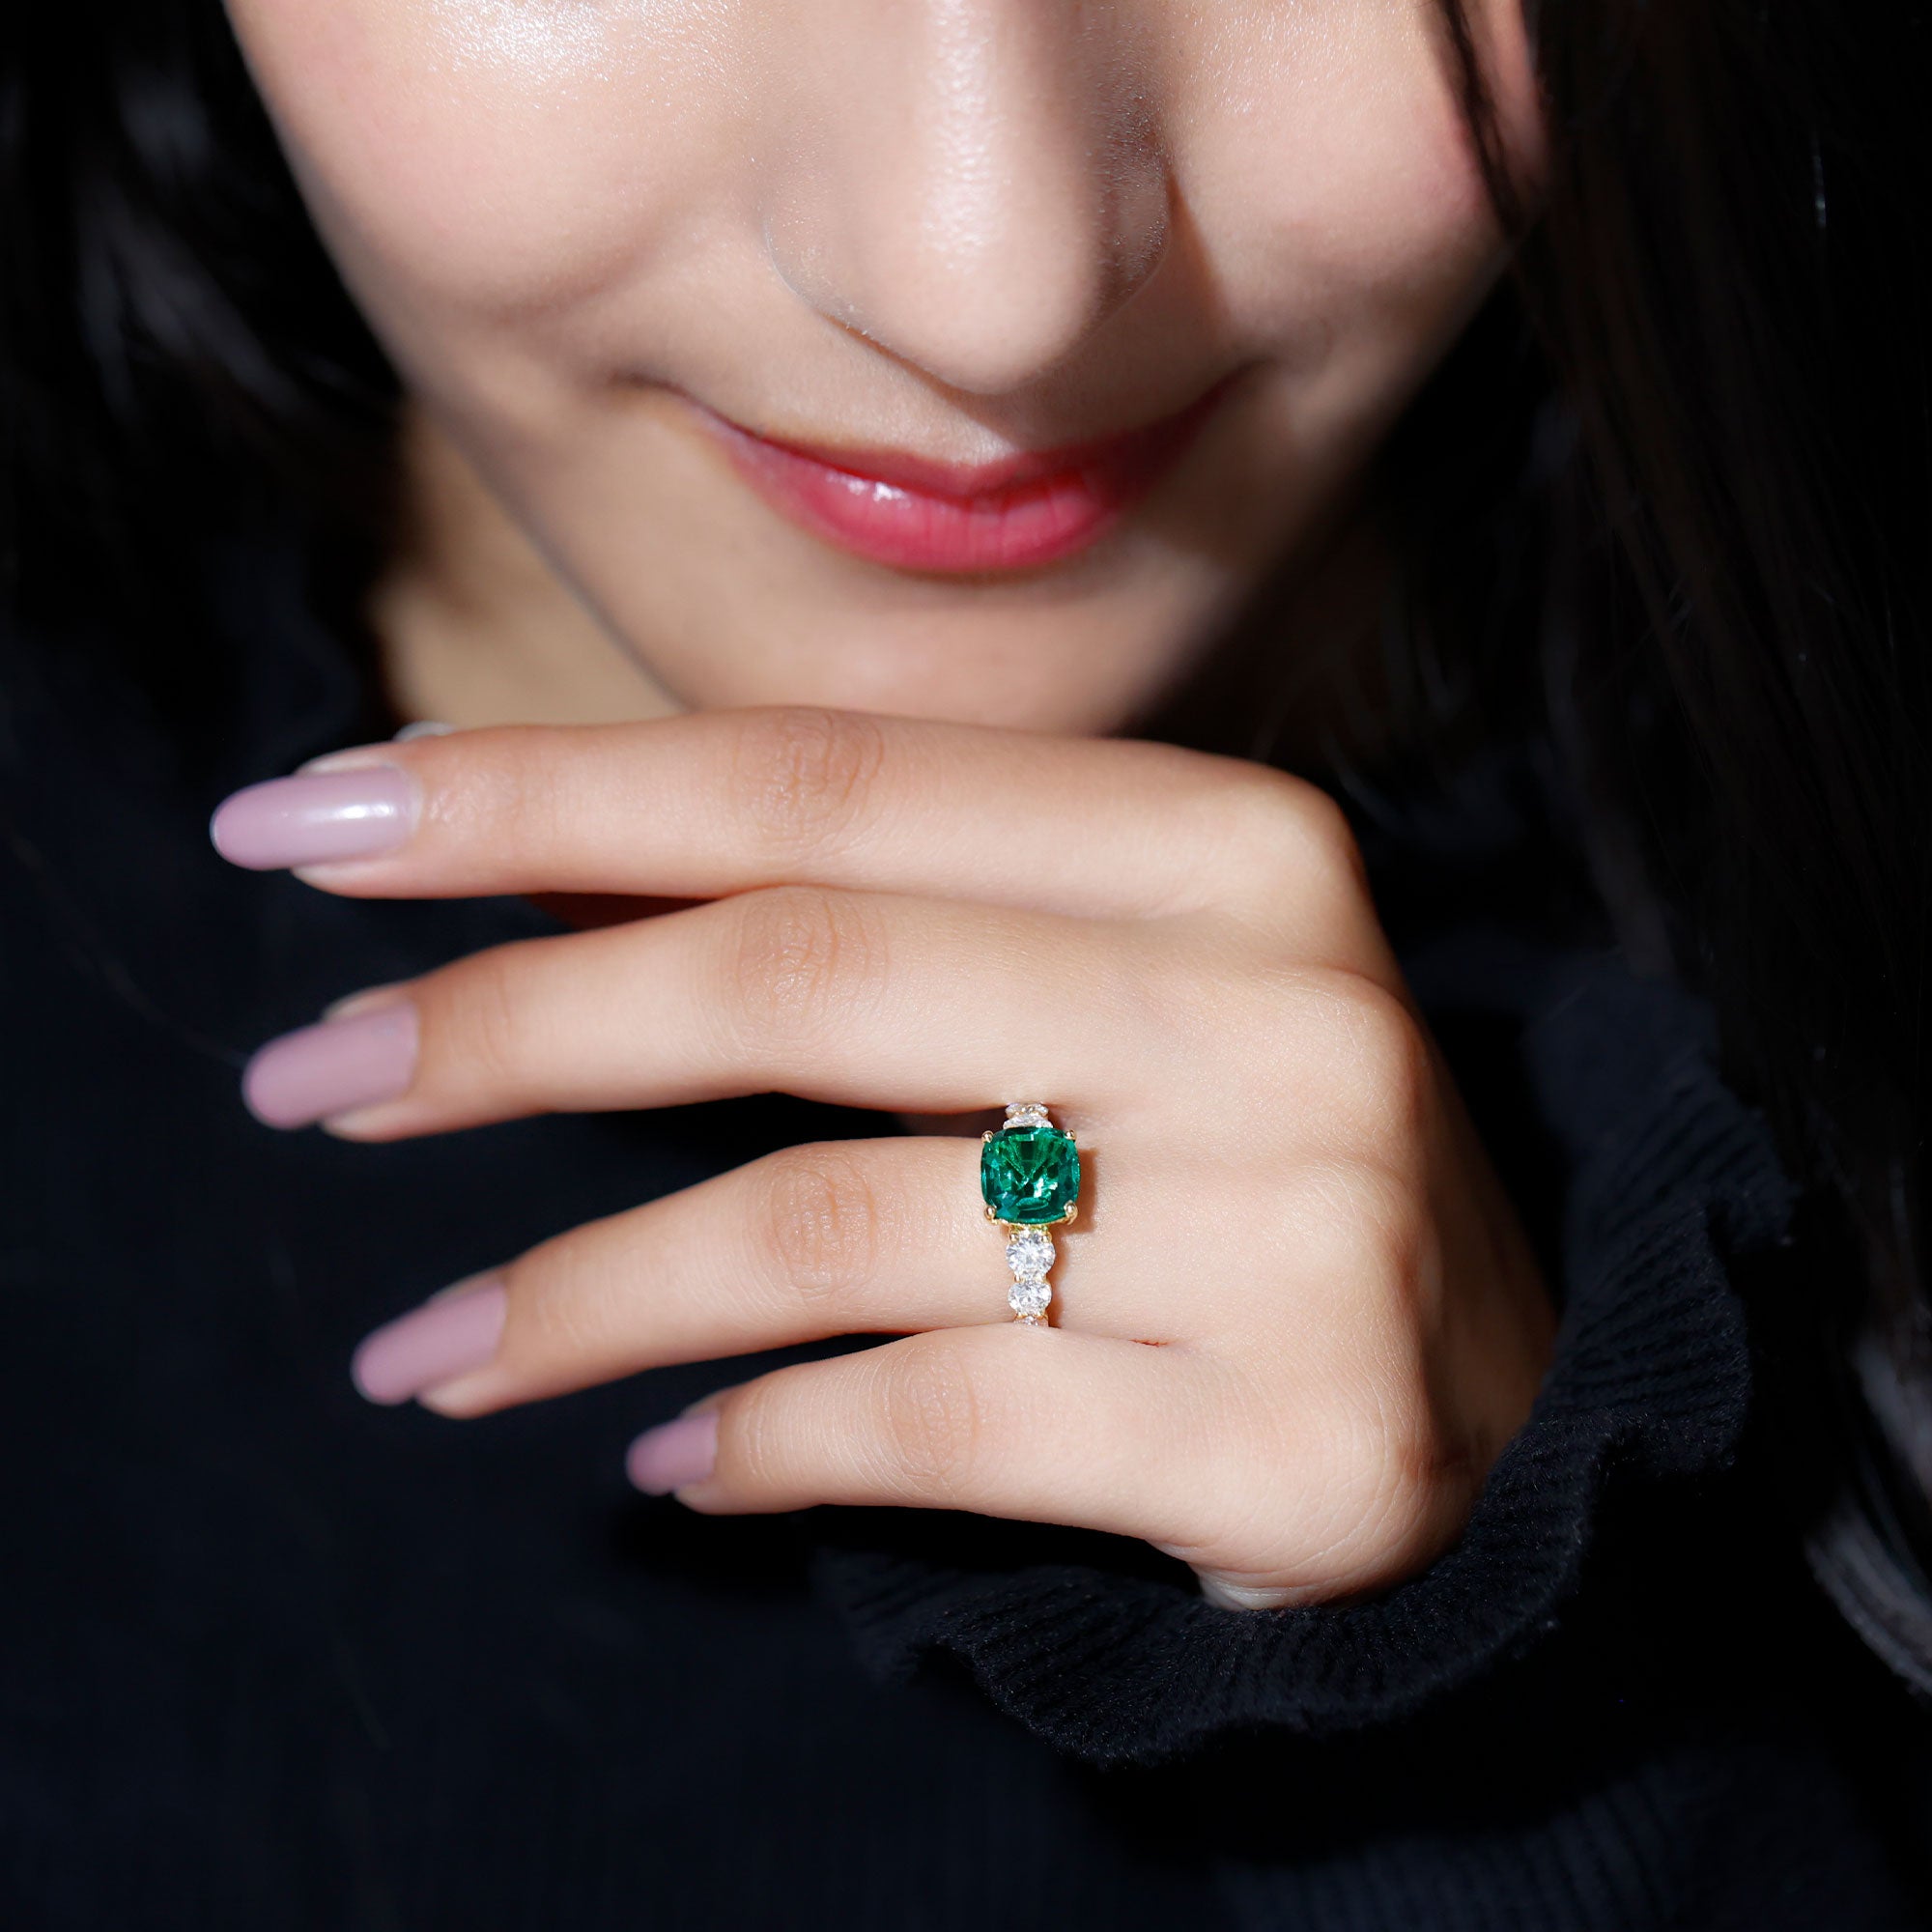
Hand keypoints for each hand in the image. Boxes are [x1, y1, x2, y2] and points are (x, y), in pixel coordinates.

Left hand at [215, 707, 1554, 1609]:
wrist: (1511, 1418)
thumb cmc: (1240, 1174)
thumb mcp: (1098, 991)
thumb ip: (872, 921)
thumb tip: (528, 898)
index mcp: (1226, 844)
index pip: (822, 778)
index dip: (545, 795)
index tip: (313, 827)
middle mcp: (1285, 1002)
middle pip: (804, 973)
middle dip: (512, 1026)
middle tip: (308, 1081)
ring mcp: (1306, 1225)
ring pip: (832, 1224)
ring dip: (580, 1292)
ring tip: (425, 1351)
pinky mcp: (1298, 1436)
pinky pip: (933, 1423)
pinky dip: (759, 1441)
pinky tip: (665, 1461)